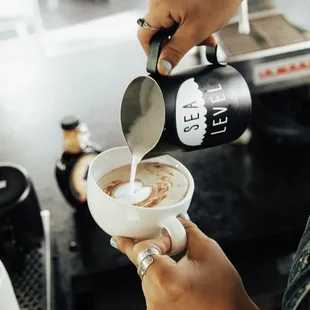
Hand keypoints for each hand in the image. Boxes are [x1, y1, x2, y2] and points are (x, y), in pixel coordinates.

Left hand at [112, 219, 257, 309]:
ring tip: (170, 254)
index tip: (161, 230)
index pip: (141, 249)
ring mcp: (153, 308)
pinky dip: (158, 275)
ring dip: (155, 261)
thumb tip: (177, 221)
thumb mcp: (208, 250)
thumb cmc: (224, 289)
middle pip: (141, 262)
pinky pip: (152, 288)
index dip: (155, 238)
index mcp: (164, 280)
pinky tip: (171, 270)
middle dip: (150, 246)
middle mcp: (153, 297)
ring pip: (146, 275)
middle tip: (151, 233)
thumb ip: (187, 230)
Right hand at [138, 0, 241, 74]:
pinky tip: (203, 25)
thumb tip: (162, 67)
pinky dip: (189, 23)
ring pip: (170, 25)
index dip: (153, 53)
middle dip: (176, 43)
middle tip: (194, 46)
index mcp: (159, 6)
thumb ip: (176, 51)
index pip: (144, 36)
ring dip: (186, 34)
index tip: (165, 62)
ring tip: (205, 34)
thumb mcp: (196, 30)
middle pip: (159, 31)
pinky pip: (178, 15)